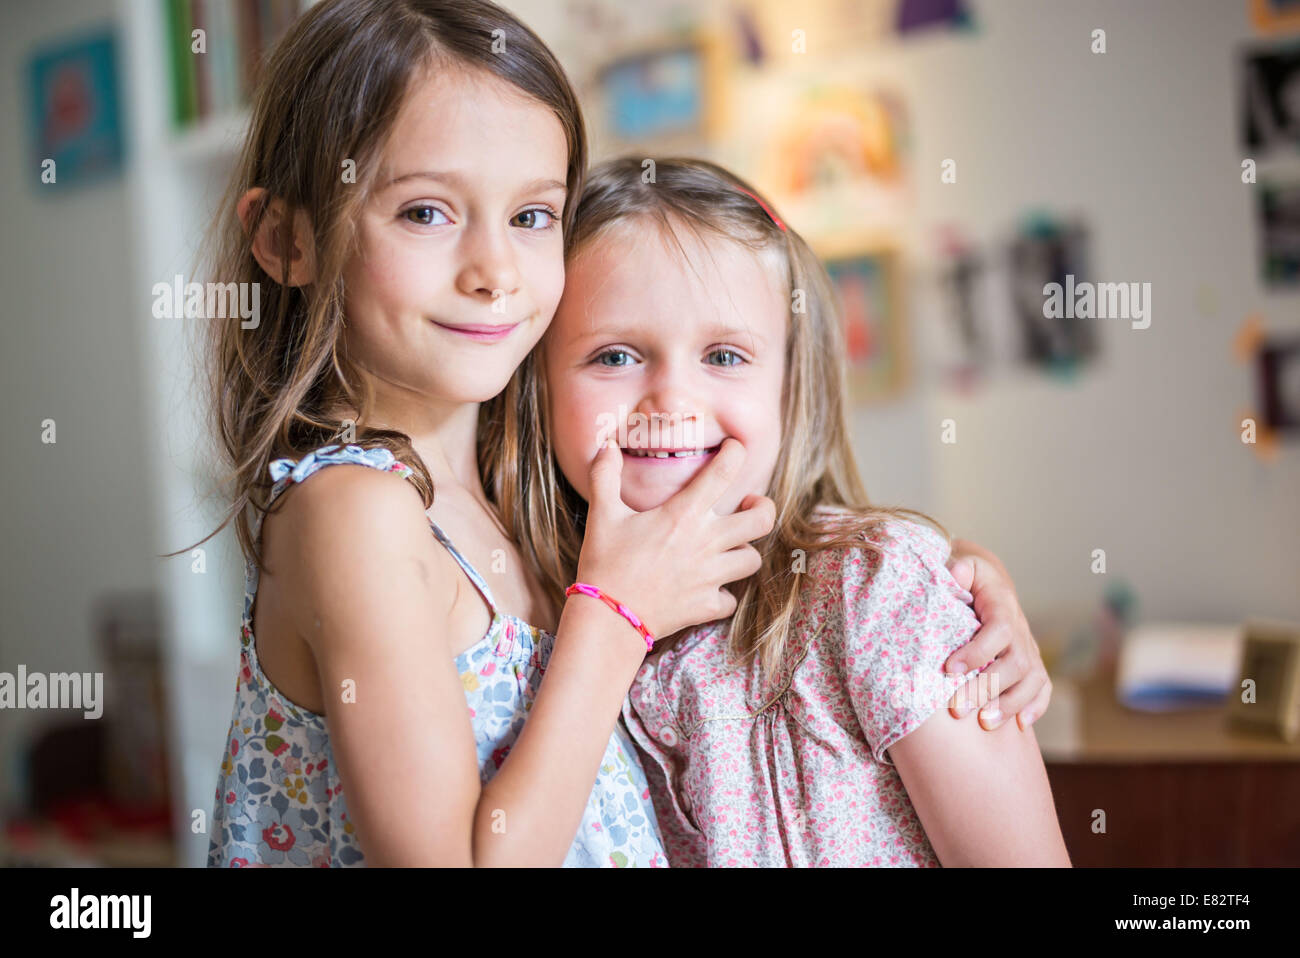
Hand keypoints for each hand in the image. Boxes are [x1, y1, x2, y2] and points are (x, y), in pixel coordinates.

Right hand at [575, 437, 775, 643]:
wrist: (608, 618)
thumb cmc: (605, 563)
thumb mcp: (602, 514)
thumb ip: (605, 476)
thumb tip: (605, 446)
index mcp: (685, 514)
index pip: (725, 471)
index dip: (736, 452)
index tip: (733, 449)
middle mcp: (706, 542)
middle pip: (762, 519)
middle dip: (763, 507)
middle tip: (750, 505)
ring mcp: (711, 576)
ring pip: (752, 559)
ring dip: (744, 551)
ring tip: (730, 547)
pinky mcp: (707, 605)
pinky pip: (731, 598)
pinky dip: (724, 593)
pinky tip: (709, 587)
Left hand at [943, 541, 1050, 731]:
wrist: (989, 585)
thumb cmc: (968, 579)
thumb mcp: (964, 566)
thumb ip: (960, 569)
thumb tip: (956, 574)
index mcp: (1003, 607)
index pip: (998, 630)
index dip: (977, 652)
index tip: (949, 669)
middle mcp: (1020, 630)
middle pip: (1016, 663)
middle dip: (988, 688)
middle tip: (958, 709)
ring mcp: (1029, 648)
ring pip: (1032, 680)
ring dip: (1011, 704)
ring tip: (985, 723)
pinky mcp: (1032, 664)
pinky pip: (1043, 687)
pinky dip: (1036, 707)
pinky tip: (1020, 725)